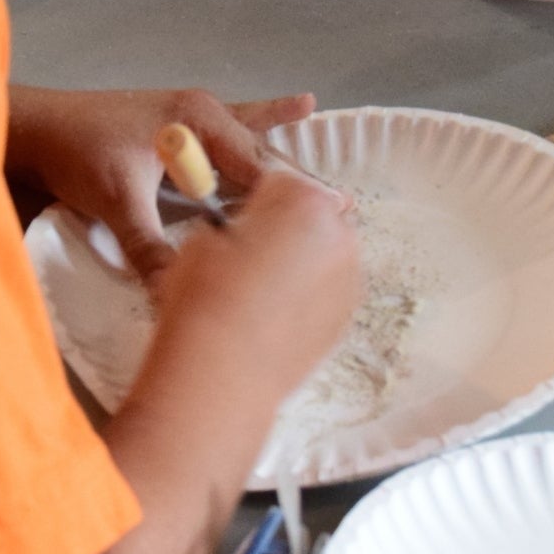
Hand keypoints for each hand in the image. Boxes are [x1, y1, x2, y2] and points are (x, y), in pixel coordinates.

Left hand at [5, 85, 316, 282]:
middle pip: (261, 158)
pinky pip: (234, 125)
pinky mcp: (179, 125)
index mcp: (198, 119)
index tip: (325, 224)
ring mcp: (192, 115)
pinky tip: (304, 105)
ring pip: (250, 148)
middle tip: (343, 214)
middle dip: (297, 187)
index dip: (289, 200)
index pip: (256, 168)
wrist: (34, 127)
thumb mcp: (117, 202)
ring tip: (330, 192)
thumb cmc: (74, 152)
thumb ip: (150, 248)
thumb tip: (176, 294)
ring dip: (283, 168)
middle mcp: (203, 112)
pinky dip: (267, 117)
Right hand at [148, 168, 361, 402]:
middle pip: (312, 217)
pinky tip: (270, 316)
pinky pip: (325, 293)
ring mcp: (349, 278)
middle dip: (284, 230)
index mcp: (302, 200)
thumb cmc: (207, 297)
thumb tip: (238, 233)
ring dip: (298, 263)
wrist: (222, 371)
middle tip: (244, 257)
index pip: (280, 182)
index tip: (234, 221)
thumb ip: (233, 222)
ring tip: (255, 292)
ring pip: (322, 256)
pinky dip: (305, 298)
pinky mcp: (346, 318)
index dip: (252, 201)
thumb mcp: (204, 238)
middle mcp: (338, 234)